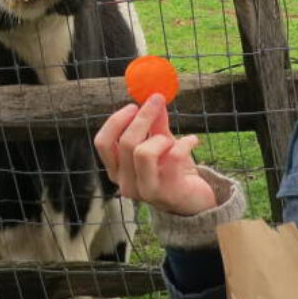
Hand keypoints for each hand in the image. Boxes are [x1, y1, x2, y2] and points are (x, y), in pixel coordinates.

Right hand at [94, 93, 217, 215]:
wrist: (194, 200)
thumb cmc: (173, 170)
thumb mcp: (161, 144)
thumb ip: (155, 124)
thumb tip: (154, 97)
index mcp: (117, 170)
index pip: (103, 143)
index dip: (116, 121)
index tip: (134, 106)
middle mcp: (126, 183)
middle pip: (126, 143)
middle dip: (143, 117)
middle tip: (158, 101)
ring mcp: (145, 191)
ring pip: (143, 153)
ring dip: (161, 138)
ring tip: (173, 140)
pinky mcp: (167, 193)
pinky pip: (173, 157)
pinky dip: (185, 142)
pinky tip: (192, 141)